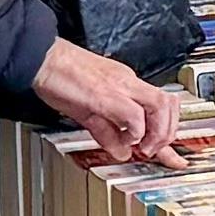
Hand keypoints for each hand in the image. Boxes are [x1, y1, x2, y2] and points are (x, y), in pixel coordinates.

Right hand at [33, 39, 184, 164]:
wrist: (42, 59)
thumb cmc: (59, 77)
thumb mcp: (88, 109)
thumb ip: (107, 131)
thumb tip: (122, 151)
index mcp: (125, 82)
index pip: (158, 106)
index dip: (169, 132)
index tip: (172, 156)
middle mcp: (127, 82)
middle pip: (168, 103)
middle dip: (168, 133)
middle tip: (157, 151)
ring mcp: (118, 86)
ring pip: (159, 106)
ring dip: (158, 133)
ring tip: (145, 148)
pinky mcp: (105, 95)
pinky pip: (133, 115)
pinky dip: (135, 132)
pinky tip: (125, 141)